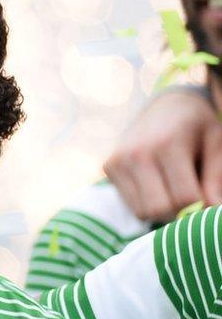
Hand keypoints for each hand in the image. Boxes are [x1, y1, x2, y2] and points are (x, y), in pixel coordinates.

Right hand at [103, 86, 221, 221]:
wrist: (165, 105)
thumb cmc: (196, 126)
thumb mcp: (216, 144)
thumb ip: (217, 177)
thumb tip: (212, 208)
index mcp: (167, 145)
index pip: (184, 197)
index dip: (201, 207)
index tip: (210, 201)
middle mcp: (137, 154)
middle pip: (159, 209)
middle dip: (180, 213)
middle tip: (193, 202)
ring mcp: (118, 161)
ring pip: (141, 211)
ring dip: (162, 212)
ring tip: (175, 195)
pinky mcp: (108, 167)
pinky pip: (130, 204)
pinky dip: (147, 204)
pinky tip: (158, 189)